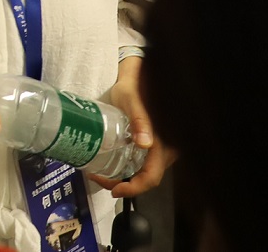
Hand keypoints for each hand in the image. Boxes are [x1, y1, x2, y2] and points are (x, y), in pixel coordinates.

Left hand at [90, 58, 170, 197]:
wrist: (138, 76)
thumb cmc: (134, 87)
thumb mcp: (132, 100)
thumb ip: (140, 119)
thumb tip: (146, 144)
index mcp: (164, 143)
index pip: (152, 177)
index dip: (134, 189)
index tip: (114, 190)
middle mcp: (167, 150)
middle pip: (148, 178)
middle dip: (125, 185)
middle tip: (100, 178)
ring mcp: (162, 149)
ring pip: (146, 173)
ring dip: (126, 178)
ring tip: (102, 172)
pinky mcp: (155, 146)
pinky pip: (145, 164)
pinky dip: (130, 169)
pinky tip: (113, 164)